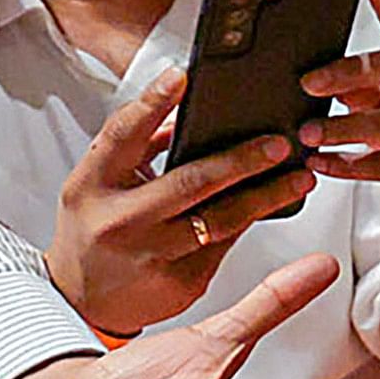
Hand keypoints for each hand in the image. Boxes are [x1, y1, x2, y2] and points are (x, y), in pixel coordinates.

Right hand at [44, 71, 314, 338]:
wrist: (80, 302)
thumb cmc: (92, 231)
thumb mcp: (97, 183)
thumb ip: (137, 146)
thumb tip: (182, 110)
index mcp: (93, 186)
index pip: (122, 135)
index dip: (151, 103)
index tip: (182, 76)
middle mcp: (120, 221)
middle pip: (188, 182)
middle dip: (240, 161)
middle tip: (277, 144)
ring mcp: (151, 255)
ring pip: (220, 220)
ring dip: (266, 196)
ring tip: (298, 177)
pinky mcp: (180, 283)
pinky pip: (224, 245)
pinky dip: (250, 221)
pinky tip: (275, 204)